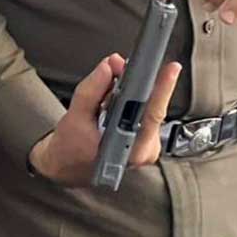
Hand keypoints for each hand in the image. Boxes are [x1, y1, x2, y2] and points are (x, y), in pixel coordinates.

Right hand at [28, 53, 181, 186]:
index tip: (170, 70)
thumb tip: (110, 66)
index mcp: (127, 150)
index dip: (162, 88)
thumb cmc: (69, 151)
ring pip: (147, 108)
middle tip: (116, 67)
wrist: (66, 169)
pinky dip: (130, 102)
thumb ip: (93, 88)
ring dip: (131, 93)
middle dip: (135, 83)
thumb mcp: (74, 116)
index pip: (152, 114)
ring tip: (107, 91)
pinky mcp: (145, 143)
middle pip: (150, 107)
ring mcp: (146, 148)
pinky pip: (144, 114)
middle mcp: (142, 151)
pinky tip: (112, 102)